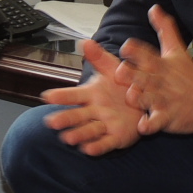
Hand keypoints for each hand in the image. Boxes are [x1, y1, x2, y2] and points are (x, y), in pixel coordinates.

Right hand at [40, 40, 146, 154]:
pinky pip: (107, 143)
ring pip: (89, 130)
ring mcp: (105, 125)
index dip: (61, 96)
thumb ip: (98, 57)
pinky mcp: (117, 137)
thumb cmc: (122, 85)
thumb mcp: (112, 68)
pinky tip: (88, 150)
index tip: (47, 96)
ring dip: (78, 135)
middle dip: (65, 119)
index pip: (74, 95)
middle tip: (51, 122)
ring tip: (68, 138)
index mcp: (91, 94)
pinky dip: (97, 147)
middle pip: (77, 115)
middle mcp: (95, 111)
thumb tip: (85, 42)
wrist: (144, 101)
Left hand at [115, 6, 192, 136]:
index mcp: (161, 64)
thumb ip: (164, 29)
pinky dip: (150, 125)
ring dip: (139, 98)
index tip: (126, 47)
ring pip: (147, 99)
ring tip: (132, 98)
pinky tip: (142, 127)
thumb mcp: (178, 50)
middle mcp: (160, 80)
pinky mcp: (168, 117)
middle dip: (131, 74)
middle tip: (120, 73)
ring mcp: (164, 100)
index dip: (135, 50)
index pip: (146, 53)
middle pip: (142, 76)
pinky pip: (157, 122)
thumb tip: (153, 8)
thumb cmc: (190, 75)